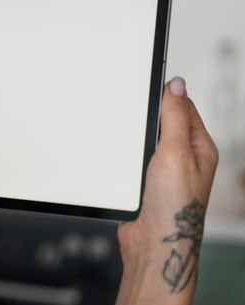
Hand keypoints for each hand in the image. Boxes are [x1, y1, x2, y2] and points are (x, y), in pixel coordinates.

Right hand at [115, 77, 217, 304]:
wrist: (153, 242)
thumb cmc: (173, 205)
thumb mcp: (175, 151)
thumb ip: (174, 117)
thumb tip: (177, 86)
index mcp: (199, 147)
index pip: (185, 108)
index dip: (168, 93)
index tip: (150, 79)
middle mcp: (184, 158)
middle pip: (166, 122)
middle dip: (150, 111)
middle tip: (135, 99)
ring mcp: (164, 171)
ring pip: (148, 140)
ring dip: (137, 133)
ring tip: (128, 123)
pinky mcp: (145, 182)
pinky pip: (135, 157)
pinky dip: (127, 151)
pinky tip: (120, 150)